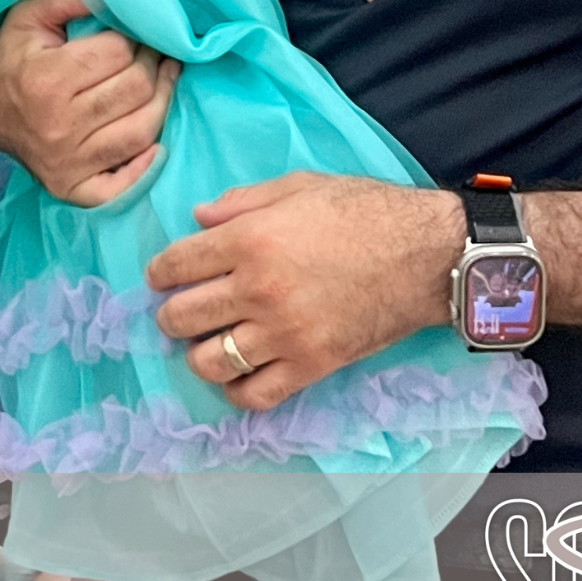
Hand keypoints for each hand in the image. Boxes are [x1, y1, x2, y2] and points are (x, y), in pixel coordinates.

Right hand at [0, 0, 179, 204]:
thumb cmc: (13, 57)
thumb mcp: (29, 16)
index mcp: (45, 80)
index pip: (118, 53)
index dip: (134, 37)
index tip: (135, 31)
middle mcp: (57, 127)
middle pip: (135, 90)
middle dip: (153, 63)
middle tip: (155, 50)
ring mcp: (67, 163)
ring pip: (142, 130)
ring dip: (163, 100)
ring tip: (165, 77)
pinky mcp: (73, 189)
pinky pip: (124, 183)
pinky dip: (146, 164)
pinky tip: (155, 139)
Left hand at [147, 172, 465, 409]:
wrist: (422, 255)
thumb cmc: (362, 211)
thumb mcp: (297, 186)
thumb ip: (241, 201)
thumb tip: (197, 218)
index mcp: (249, 239)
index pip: (174, 265)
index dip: (158, 273)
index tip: (161, 277)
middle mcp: (258, 290)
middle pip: (181, 317)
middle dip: (169, 315)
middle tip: (180, 310)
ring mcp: (283, 333)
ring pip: (210, 361)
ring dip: (198, 353)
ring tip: (208, 342)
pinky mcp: (311, 365)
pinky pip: (256, 394)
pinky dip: (236, 390)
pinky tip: (238, 373)